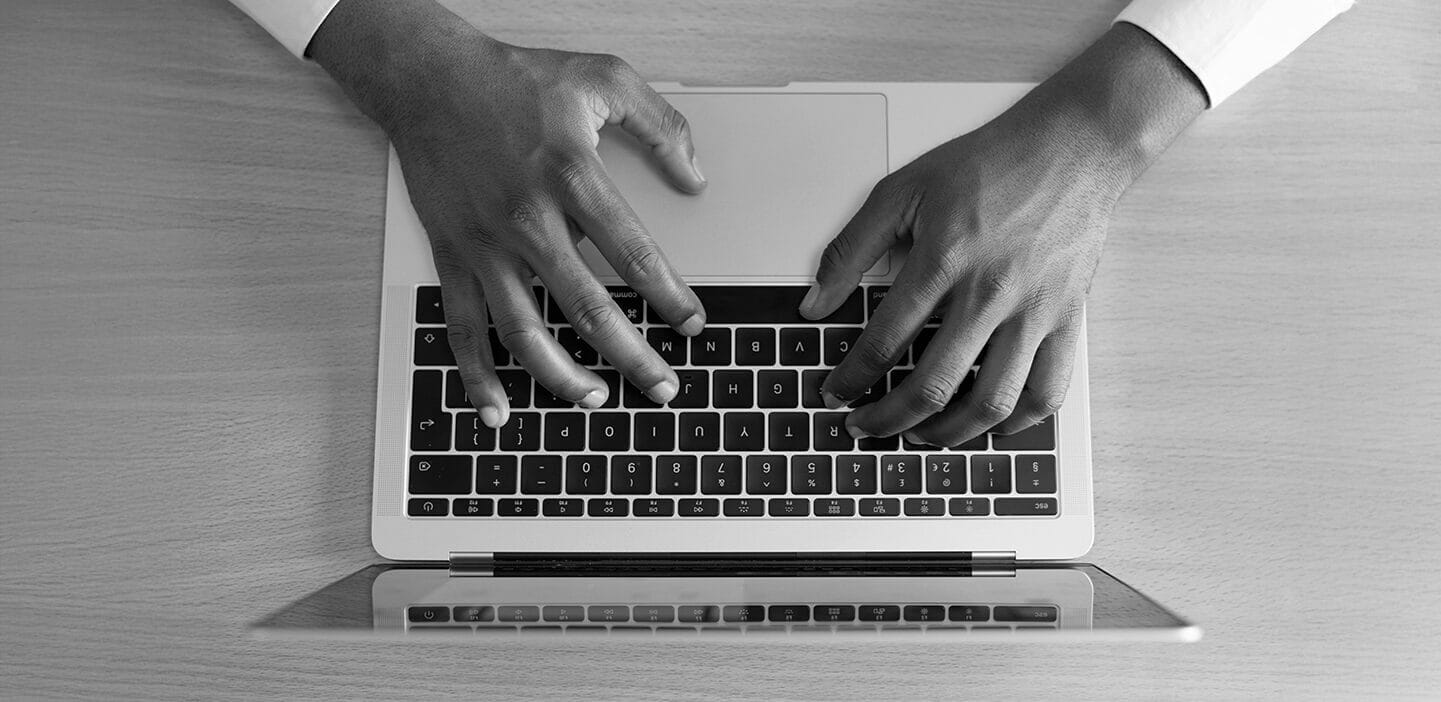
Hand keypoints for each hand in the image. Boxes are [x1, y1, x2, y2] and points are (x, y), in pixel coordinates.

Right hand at [311, 0, 706, 427]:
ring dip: (562, 377)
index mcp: (572, 175)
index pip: (634, 253)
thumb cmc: (516, 79)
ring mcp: (485, 244)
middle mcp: (528, 219)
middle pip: (586, 307)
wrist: (429, 78)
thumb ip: (660, 125)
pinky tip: (497, 409)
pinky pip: (462, 327)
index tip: (692, 324)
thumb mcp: (603, 77)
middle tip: (663, 388)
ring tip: (598, 400)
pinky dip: (476, 374)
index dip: (669, 296)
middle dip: (631, 356)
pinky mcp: (452, 255)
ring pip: (524, 330)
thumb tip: (695, 178)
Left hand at [800, 23, 1204, 445]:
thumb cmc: (990, 165)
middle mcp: (991, 292)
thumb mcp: (902, 190)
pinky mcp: (1068, 319)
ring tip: (918, 436)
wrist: (1074, 147)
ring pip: (991, 402)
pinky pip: (1047, 392)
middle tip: (863, 426)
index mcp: (944, 259)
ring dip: (947, 433)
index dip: (851, 378)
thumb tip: (815, 302)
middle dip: (886, 419)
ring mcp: (1035, 311)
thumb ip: (851, 248)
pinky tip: (988, 425)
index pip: (884, 341)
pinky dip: (1015, 422)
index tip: (835, 393)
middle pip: (932, 384)